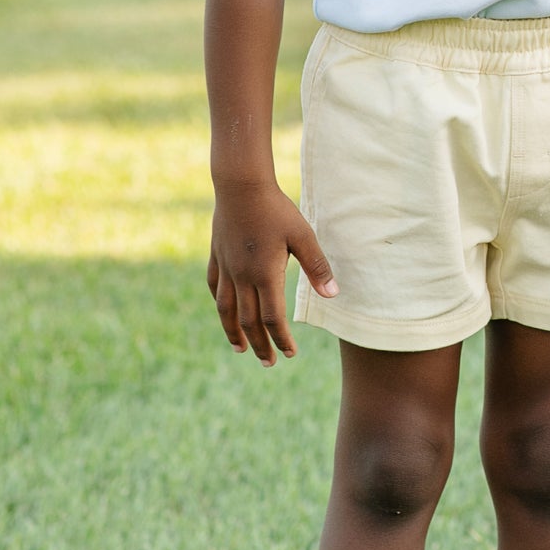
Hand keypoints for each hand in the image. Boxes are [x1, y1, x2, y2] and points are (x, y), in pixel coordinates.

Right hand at [206, 180, 338, 368]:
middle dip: (260, 345)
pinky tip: (224, 312)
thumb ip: (317, 267)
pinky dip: (221, 305)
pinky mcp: (216, 256)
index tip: (290, 353)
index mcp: (265, 274)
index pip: (272, 318)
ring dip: (234, 333)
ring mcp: (226, 268)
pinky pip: (216, 288)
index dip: (281, 339)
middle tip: (269, 363)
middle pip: (249, 322)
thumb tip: (333, 295)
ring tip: (241, 350)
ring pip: (227, 310)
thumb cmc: (277, 210)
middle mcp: (242, 277)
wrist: (241, 186)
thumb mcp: (303, 236)